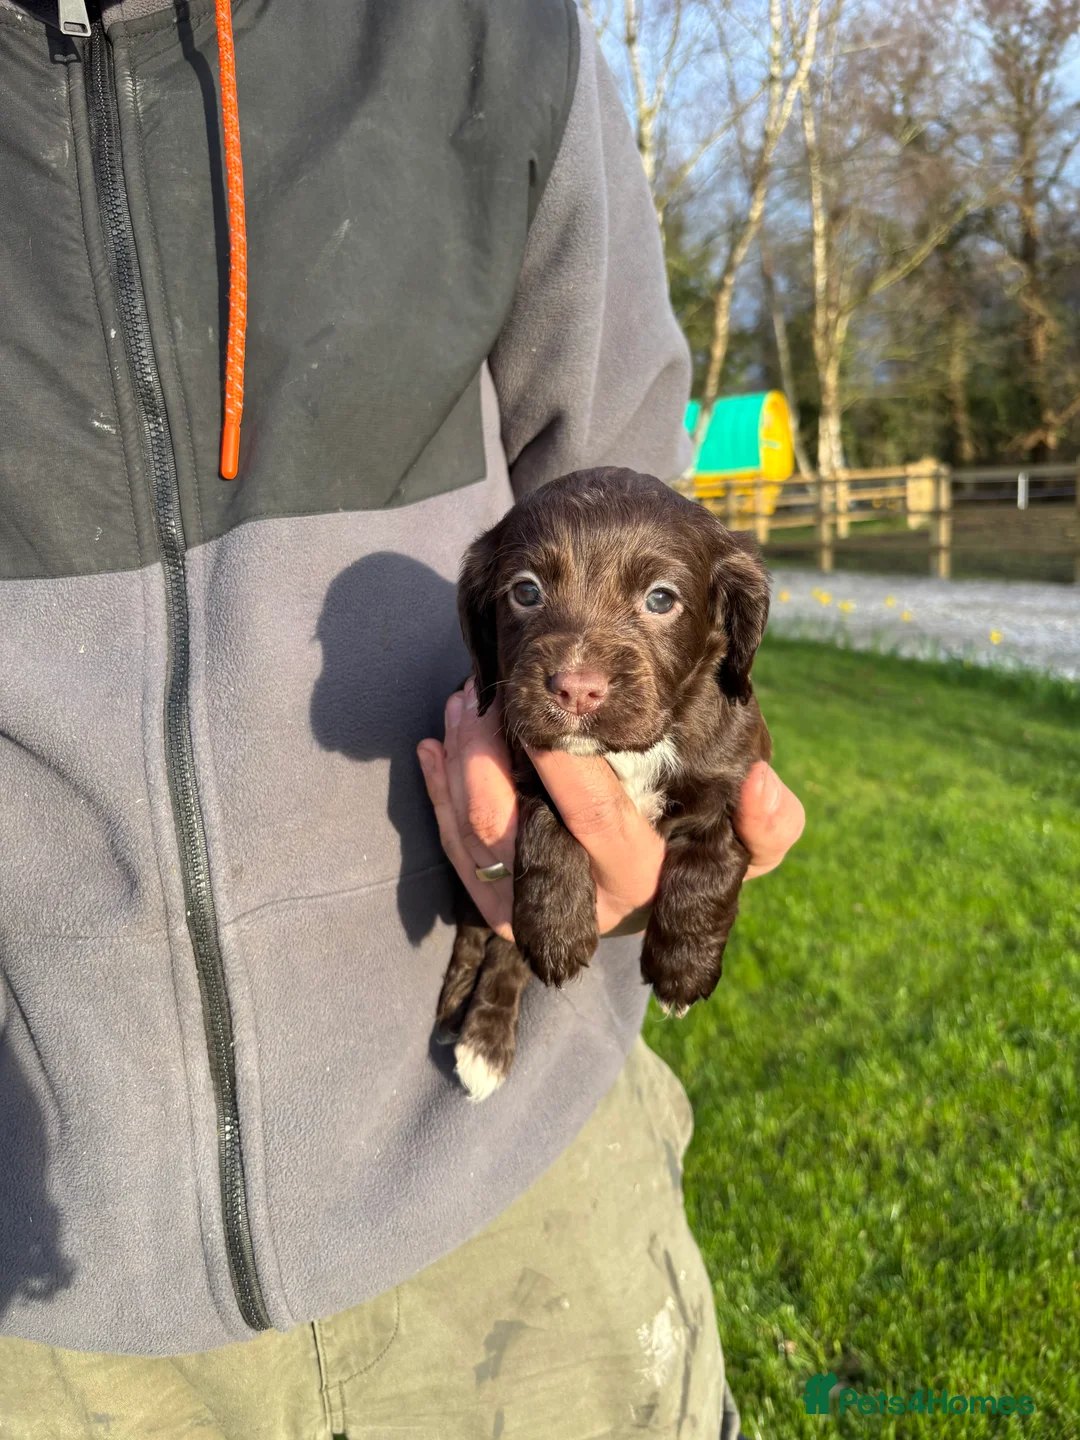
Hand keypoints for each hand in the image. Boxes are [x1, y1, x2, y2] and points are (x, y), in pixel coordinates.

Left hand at [416, 682, 803, 940]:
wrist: (655, 909)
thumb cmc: (700, 854)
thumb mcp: (748, 848)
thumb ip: (770, 823)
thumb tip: (759, 782)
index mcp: (645, 879)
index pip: (595, 814)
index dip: (562, 761)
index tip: (541, 706)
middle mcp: (582, 903)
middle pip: (516, 827)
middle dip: (487, 756)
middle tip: (482, 695)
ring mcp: (535, 916)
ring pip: (475, 837)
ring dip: (459, 765)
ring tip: (462, 704)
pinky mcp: (501, 914)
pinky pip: (455, 854)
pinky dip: (439, 797)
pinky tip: (434, 747)